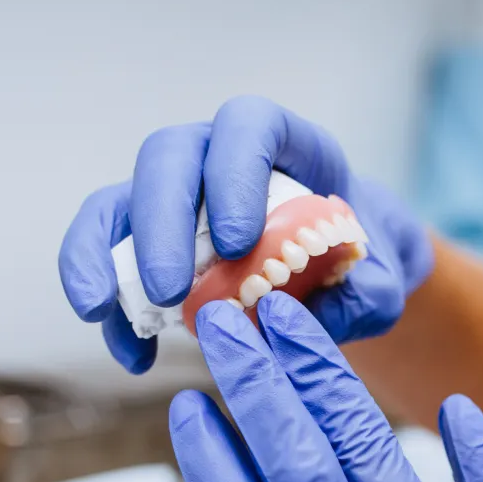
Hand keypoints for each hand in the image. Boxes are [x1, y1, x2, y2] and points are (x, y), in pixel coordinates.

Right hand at [57, 95, 433, 373]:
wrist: (339, 274)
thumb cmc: (359, 262)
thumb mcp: (380, 282)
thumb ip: (365, 295)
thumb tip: (311, 320)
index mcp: (282, 144)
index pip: (247, 126)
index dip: (234, 172)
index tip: (237, 241)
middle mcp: (214, 157)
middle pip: (167, 159)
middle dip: (160, 224)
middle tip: (171, 292)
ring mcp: (172, 197)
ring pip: (118, 202)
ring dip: (101, 257)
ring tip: (101, 312)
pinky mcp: (144, 242)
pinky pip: (105, 260)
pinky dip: (110, 308)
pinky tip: (133, 355)